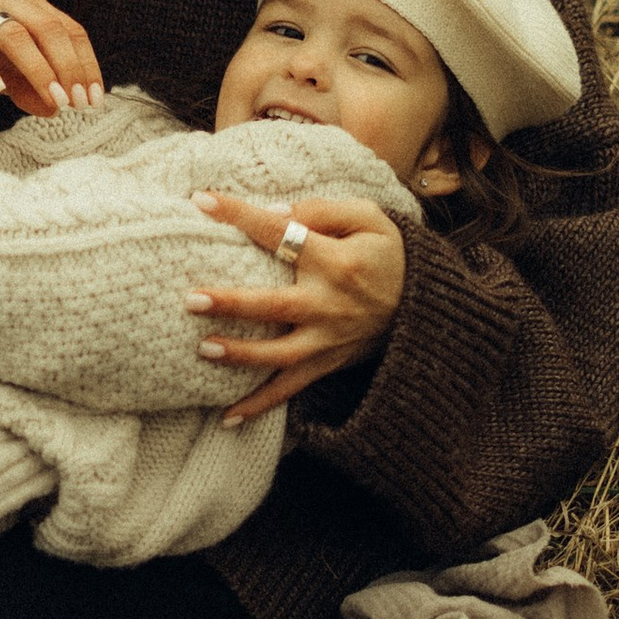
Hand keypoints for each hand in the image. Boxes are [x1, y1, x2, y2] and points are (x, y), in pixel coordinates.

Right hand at [0, 0, 104, 122]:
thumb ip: (23, 86)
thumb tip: (53, 110)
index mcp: (22, 3)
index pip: (68, 29)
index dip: (85, 64)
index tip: (93, 99)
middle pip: (47, 28)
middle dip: (67, 67)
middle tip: (76, 103)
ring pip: (13, 33)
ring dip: (37, 69)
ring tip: (52, 99)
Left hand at [183, 191, 408, 424]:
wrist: (427, 305)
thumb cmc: (388, 254)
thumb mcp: (369, 218)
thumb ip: (321, 210)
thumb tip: (274, 213)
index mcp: (335, 260)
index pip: (279, 232)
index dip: (239, 215)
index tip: (202, 200)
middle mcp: (328, 303)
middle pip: (273, 306)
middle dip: (231, 304)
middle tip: (191, 299)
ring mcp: (327, 339)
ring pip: (279, 355)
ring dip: (240, 355)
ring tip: (202, 349)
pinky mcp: (327, 363)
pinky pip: (290, 389)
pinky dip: (260, 405)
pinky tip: (226, 417)